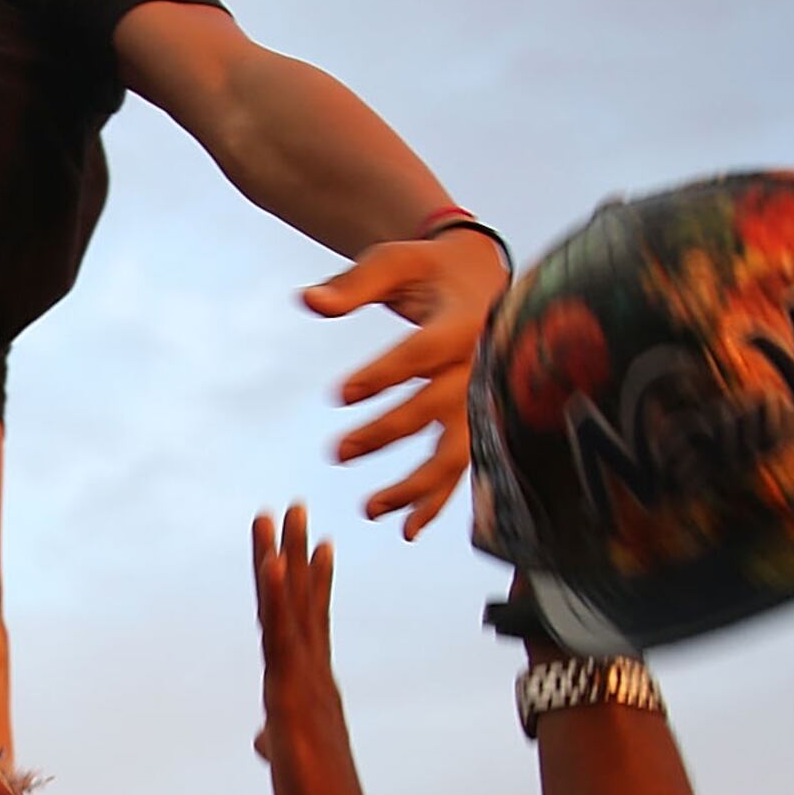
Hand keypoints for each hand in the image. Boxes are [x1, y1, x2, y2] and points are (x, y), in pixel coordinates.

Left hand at [250, 505, 375, 794]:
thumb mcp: (288, 758)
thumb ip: (278, 738)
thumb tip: (267, 738)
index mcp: (310, 684)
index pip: (308, 622)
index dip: (309, 582)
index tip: (313, 544)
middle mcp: (311, 672)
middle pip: (301, 600)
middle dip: (297, 552)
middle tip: (296, 506)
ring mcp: (302, 678)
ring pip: (291, 606)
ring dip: (285, 557)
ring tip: (285, 513)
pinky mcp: (290, 691)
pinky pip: (281, 633)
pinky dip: (277, 595)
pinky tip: (271, 560)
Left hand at [301, 229, 509, 536]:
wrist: (483, 278)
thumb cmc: (430, 270)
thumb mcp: (396, 263)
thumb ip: (354, 285)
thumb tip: (308, 301)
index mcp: (464, 322)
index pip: (422, 353)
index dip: (383, 374)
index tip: (338, 395)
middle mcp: (483, 367)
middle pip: (438, 407)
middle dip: (388, 432)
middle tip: (336, 452)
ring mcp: (485, 401)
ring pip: (457, 451)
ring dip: (416, 486)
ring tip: (368, 509)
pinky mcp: (480, 423)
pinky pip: (462, 468)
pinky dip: (438, 502)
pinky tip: (404, 531)